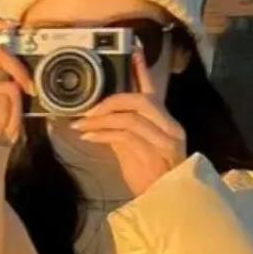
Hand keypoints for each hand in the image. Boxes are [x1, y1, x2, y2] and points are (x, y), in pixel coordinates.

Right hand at [0, 17, 35, 149]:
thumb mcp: (4, 104)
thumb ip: (11, 85)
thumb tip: (28, 77)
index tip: (12, 24)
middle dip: (19, 70)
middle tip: (29, 88)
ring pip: (7, 84)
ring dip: (14, 108)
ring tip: (5, 123)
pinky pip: (4, 100)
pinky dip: (8, 118)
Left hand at [68, 47, 186, 196]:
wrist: (162, 201)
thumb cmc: (147, 176)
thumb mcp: (132, 148)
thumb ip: (121, 129)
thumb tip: (97, 117)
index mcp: (165, 121)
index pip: (152, 91)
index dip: (142, 71)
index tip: (133, 52)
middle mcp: (169, 127)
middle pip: (140, 101)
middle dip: (111, 101)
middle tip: (89, 109)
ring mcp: (165, 140)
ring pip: (130, 118)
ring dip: (101, 120)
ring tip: (82, 125)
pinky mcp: (155, 154)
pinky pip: (125, 137)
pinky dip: (103, 134)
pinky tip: (89, 136)